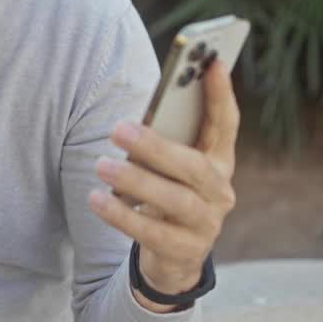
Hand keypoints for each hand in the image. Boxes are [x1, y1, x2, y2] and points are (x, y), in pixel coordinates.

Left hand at [88, 60, 239, 311]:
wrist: (173, 258)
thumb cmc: (166, 195)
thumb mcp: (169, 168)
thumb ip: (164, 142)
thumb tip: (135, 119)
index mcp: (219, 162)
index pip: (225, 125)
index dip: (221, 96)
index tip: (214, 63)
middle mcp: (220, 191)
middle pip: (194, 166)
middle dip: (156, 146)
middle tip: (119, 130)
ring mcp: (207, 224)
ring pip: (175, 200)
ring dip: (135, 181)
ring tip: (102, 165)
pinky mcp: (186, 252)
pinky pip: (152, 233)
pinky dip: (122, 216)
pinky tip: (97, 200)